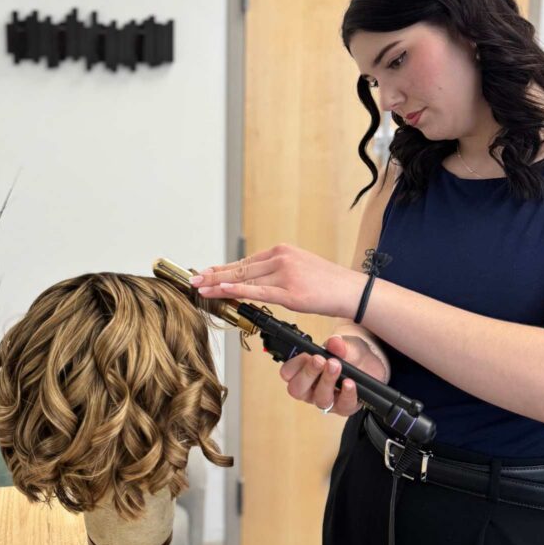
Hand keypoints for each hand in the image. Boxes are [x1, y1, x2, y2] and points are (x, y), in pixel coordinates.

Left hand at [189, 243, 361, 318]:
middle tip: (193, 279)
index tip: (205, 271)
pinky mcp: (290, 293)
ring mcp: (284, 275)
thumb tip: (255, 279)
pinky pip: (258, 292)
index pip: (245, 261)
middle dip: (213, 274)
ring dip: (219, 284)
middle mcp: (280, 258)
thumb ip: (276, 271)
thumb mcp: (299, 268)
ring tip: (200, 288)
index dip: (223, 268)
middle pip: (240, 268)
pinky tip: (222, 290)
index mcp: (281, 251)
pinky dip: (238, 291)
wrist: (349, 290)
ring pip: (245, 279)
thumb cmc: (326, 282)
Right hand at [280, 334, 386, 415]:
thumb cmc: (348, 355)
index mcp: (302, 371)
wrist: (369, 365)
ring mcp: (326, 399)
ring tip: (336, 366)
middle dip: (308, 373)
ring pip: (320, 399)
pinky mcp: (344, 407)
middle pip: (297, 389)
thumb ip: (338, 344)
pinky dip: (347, 393)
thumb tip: (334, 342)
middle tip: (320, 360)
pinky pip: (343, 405)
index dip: (294, 365)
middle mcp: (311, 389)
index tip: (306, 355)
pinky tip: (349, 382)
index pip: (287, 373)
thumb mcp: (344, 345)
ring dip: (327, 381)